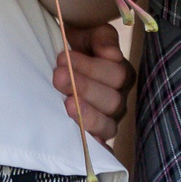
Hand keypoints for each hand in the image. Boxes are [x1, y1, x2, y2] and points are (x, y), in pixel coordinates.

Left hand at [52, 23, 133, 139]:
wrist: (59, 58)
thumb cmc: (77, 45)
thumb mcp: (90, 33)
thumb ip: (103, 39)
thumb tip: (111, 54)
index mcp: (122, 74)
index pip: (116, 75)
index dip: (91, 67)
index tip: (64, 57)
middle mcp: (118, 100)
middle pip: (112, 101)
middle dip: (84, 88)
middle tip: (58, 76)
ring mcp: (107, 121)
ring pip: (108, 126)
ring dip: (86, 115)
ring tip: (65, 104)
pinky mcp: (94, 137)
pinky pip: (101, 148)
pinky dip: (96, 148)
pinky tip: (83, 141)